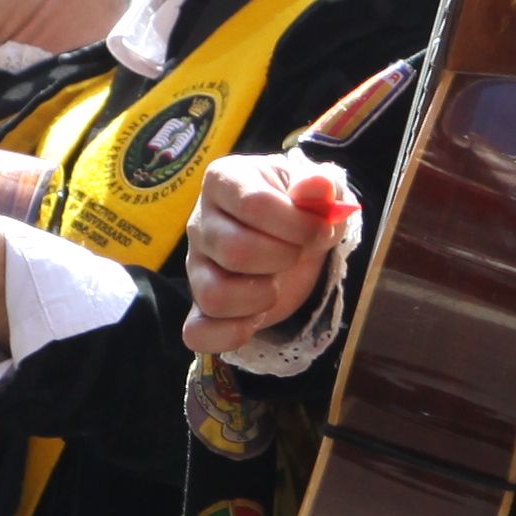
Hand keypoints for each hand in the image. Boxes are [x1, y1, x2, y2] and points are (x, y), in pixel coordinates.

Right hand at [184, 153, 355, 359]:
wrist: (295, 238)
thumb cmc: (301, 208)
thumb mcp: (318, 190)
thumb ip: (319, 186)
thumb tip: (317, 187)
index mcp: (225, 180)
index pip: (253, 203)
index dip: (296, 224)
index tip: (319, 230)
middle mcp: (200, 221)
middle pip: (234, 250)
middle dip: (281, 259)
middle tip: (297, 255)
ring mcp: (195, 267)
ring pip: (213, 295)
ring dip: (259, 297)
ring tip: (276, 284)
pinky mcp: (199, 306)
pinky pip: (196, 332)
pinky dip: (230, 334)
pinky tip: (256, 320)